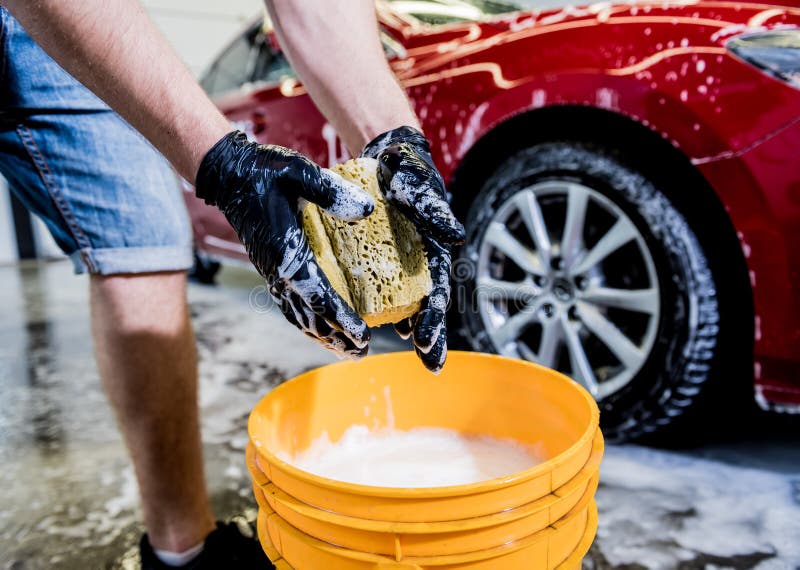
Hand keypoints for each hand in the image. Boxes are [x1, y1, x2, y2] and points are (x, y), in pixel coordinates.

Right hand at [196, 131, 374, 357]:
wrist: (228, 174)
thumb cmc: (264, 171)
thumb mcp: (299, 172)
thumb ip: (330, 191)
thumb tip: (367, 210)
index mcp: (287, 254)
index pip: (319, 297)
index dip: (342, 320)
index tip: (363, 336)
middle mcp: (278, 271)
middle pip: (310, 316)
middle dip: (336, 337)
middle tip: (360, 353)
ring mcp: (273, 273)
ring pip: (298, 314)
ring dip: (321, 335)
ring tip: (344, 350)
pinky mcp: (272, 268)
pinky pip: (289, 303)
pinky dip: (306, 320)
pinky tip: (318, 327)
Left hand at [362, 126, 464, 372]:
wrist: (388, 156)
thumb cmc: (407, 172)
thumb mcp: (419, 189)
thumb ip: (434, 210)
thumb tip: (455, 236)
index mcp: (435, 252)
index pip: (436, 294)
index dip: (433, 320)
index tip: (424, 343)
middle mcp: (421, 262)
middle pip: (426, 306)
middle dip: (430, 336)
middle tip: (430, 365)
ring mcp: (402, 262)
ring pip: (406, 301)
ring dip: (408, 327)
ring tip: (405, 351)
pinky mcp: (382, 256)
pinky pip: (382, 287)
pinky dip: (382, 306)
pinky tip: (374, 322)